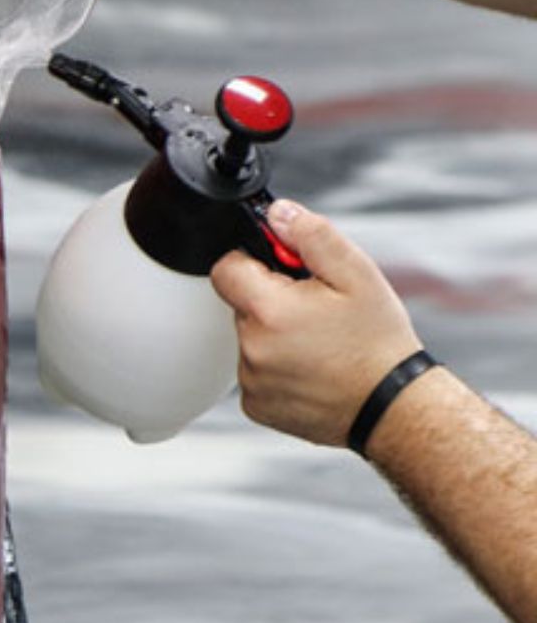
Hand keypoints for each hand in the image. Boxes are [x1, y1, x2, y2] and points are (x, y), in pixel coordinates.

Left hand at [210, 200, 423, 446]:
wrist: (396, 409)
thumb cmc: (379, 344)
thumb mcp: (357, 275)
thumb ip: (311, 235)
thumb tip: (278, 214)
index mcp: (268, 311)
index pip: (226, 268)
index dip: (253, 262)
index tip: (282, 270)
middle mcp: (252, 348)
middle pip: (242, 305)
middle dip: (272, 299)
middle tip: (316, 310)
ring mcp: (252, 381)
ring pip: (251, 339)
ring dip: (275, 335)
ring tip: (320, 343)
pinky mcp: (258, 406)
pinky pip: (256, 373)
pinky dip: (278, 367)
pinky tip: (313, 369)